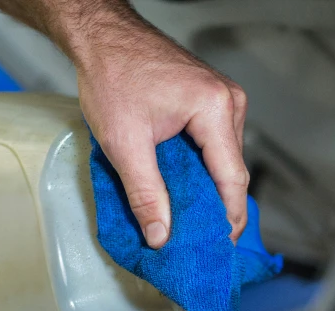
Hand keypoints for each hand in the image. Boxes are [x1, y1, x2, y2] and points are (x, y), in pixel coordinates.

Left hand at [71, 11, 248, 247]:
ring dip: (207, 191)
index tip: (217, 250)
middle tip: (198, 243)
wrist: (101, 35)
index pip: (233, 179)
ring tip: (187, 223)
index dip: (227, 220)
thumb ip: (145, 194)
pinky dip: (200, 171)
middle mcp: (229, 103)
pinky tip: (183, 192)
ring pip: (223, 161)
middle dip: (216, 210)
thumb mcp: (124, 143)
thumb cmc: (112, 75)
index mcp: (216, 109)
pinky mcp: (210, 101)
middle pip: (231, 172)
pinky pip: (214, 146)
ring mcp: (223, 100)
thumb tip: (161, 237)